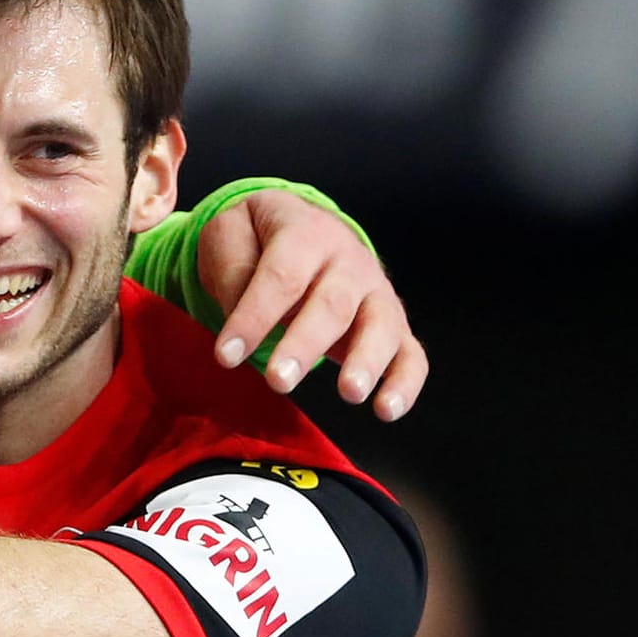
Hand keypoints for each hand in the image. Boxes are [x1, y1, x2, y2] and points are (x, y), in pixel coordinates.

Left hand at [198, 190, 426, 420]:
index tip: (226, 356)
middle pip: (332, 304)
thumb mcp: (229, 232)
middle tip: (279, 380)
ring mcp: (377, 292)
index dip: (254, 317)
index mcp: (305, 232)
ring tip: (350, 394)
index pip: (281, 276)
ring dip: (367, 362)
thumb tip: (242, 319)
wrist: (300, 226)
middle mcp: (349, 261)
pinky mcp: (393, 325)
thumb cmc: (257, 238)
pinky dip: (405, 382)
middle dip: (305, 345)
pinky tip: (386, 410)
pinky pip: (411, 354)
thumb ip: (232, 270)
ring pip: (381, 326)